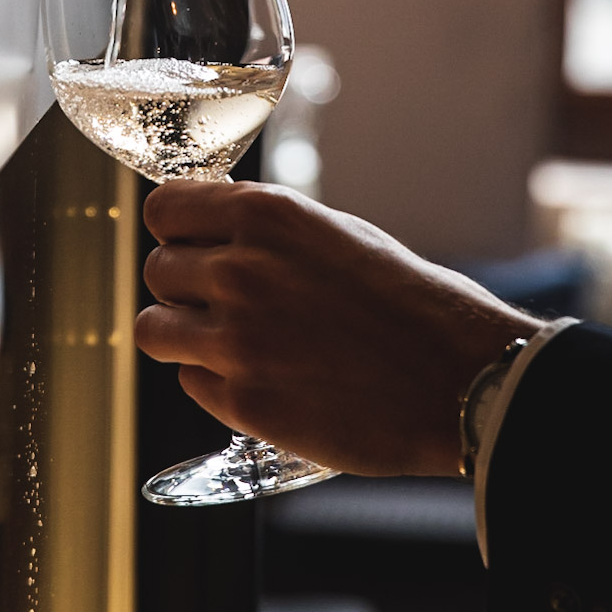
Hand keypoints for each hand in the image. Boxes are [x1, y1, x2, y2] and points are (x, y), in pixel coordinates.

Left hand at [134, 180, 541, 476]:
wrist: (458, 377)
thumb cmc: (409, 300)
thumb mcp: (334, 233)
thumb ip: (265, 232)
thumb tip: (211, 235)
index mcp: (266, 216)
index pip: (164, 209)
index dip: (175, 229)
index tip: (189, 244)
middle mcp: (241, 270)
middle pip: (157, 269)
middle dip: (182, 285)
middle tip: (220, 302)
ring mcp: (237, 340)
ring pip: (153, 328)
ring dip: (182, 333)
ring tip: (224, 341)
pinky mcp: (244, 402)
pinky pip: (190, 381)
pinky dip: (213, 379)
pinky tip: (260, 376)